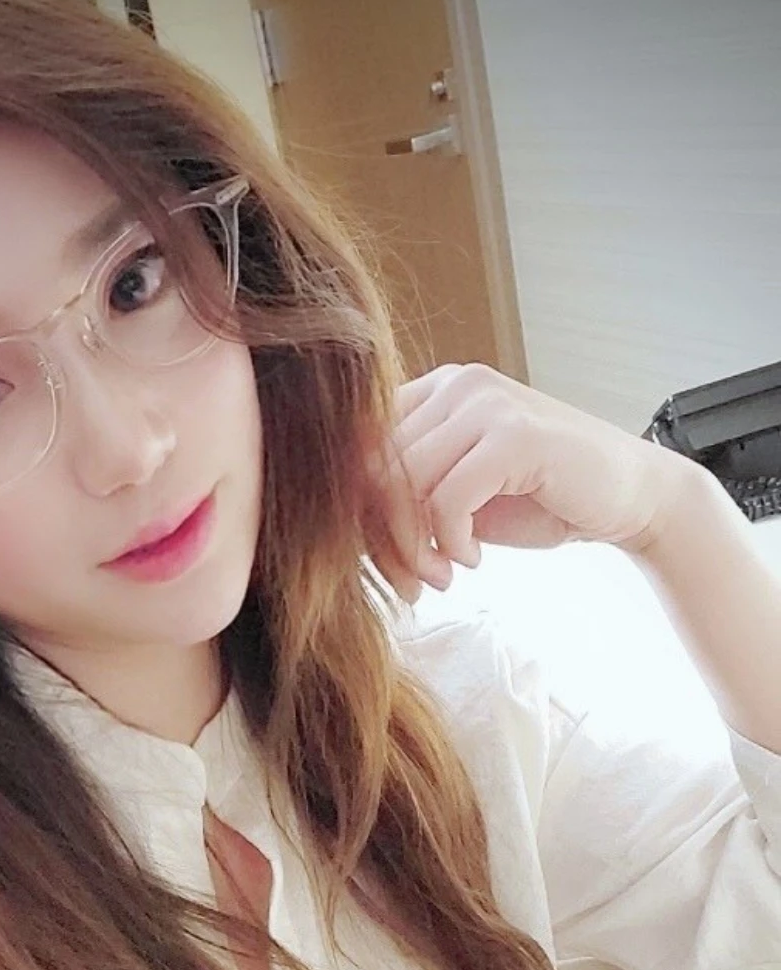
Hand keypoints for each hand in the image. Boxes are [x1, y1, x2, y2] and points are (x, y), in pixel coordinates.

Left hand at [361, 360, 694, 600]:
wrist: (626, 498)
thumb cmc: (542, 501)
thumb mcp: (460, 498)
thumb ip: (408, 500)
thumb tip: (342, 534)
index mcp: (435, 393)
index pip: (360, 453)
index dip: (359, 517)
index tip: (389, 564)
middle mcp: (455, 386)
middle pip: (372, 471)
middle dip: (382, 542)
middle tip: (412, 583)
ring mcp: (485, 404)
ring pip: (402, 486)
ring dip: (414, 549)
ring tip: (443, 577)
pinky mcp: (513, 435)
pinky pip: (445, 499)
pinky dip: (449, 542)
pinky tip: (470, 560)